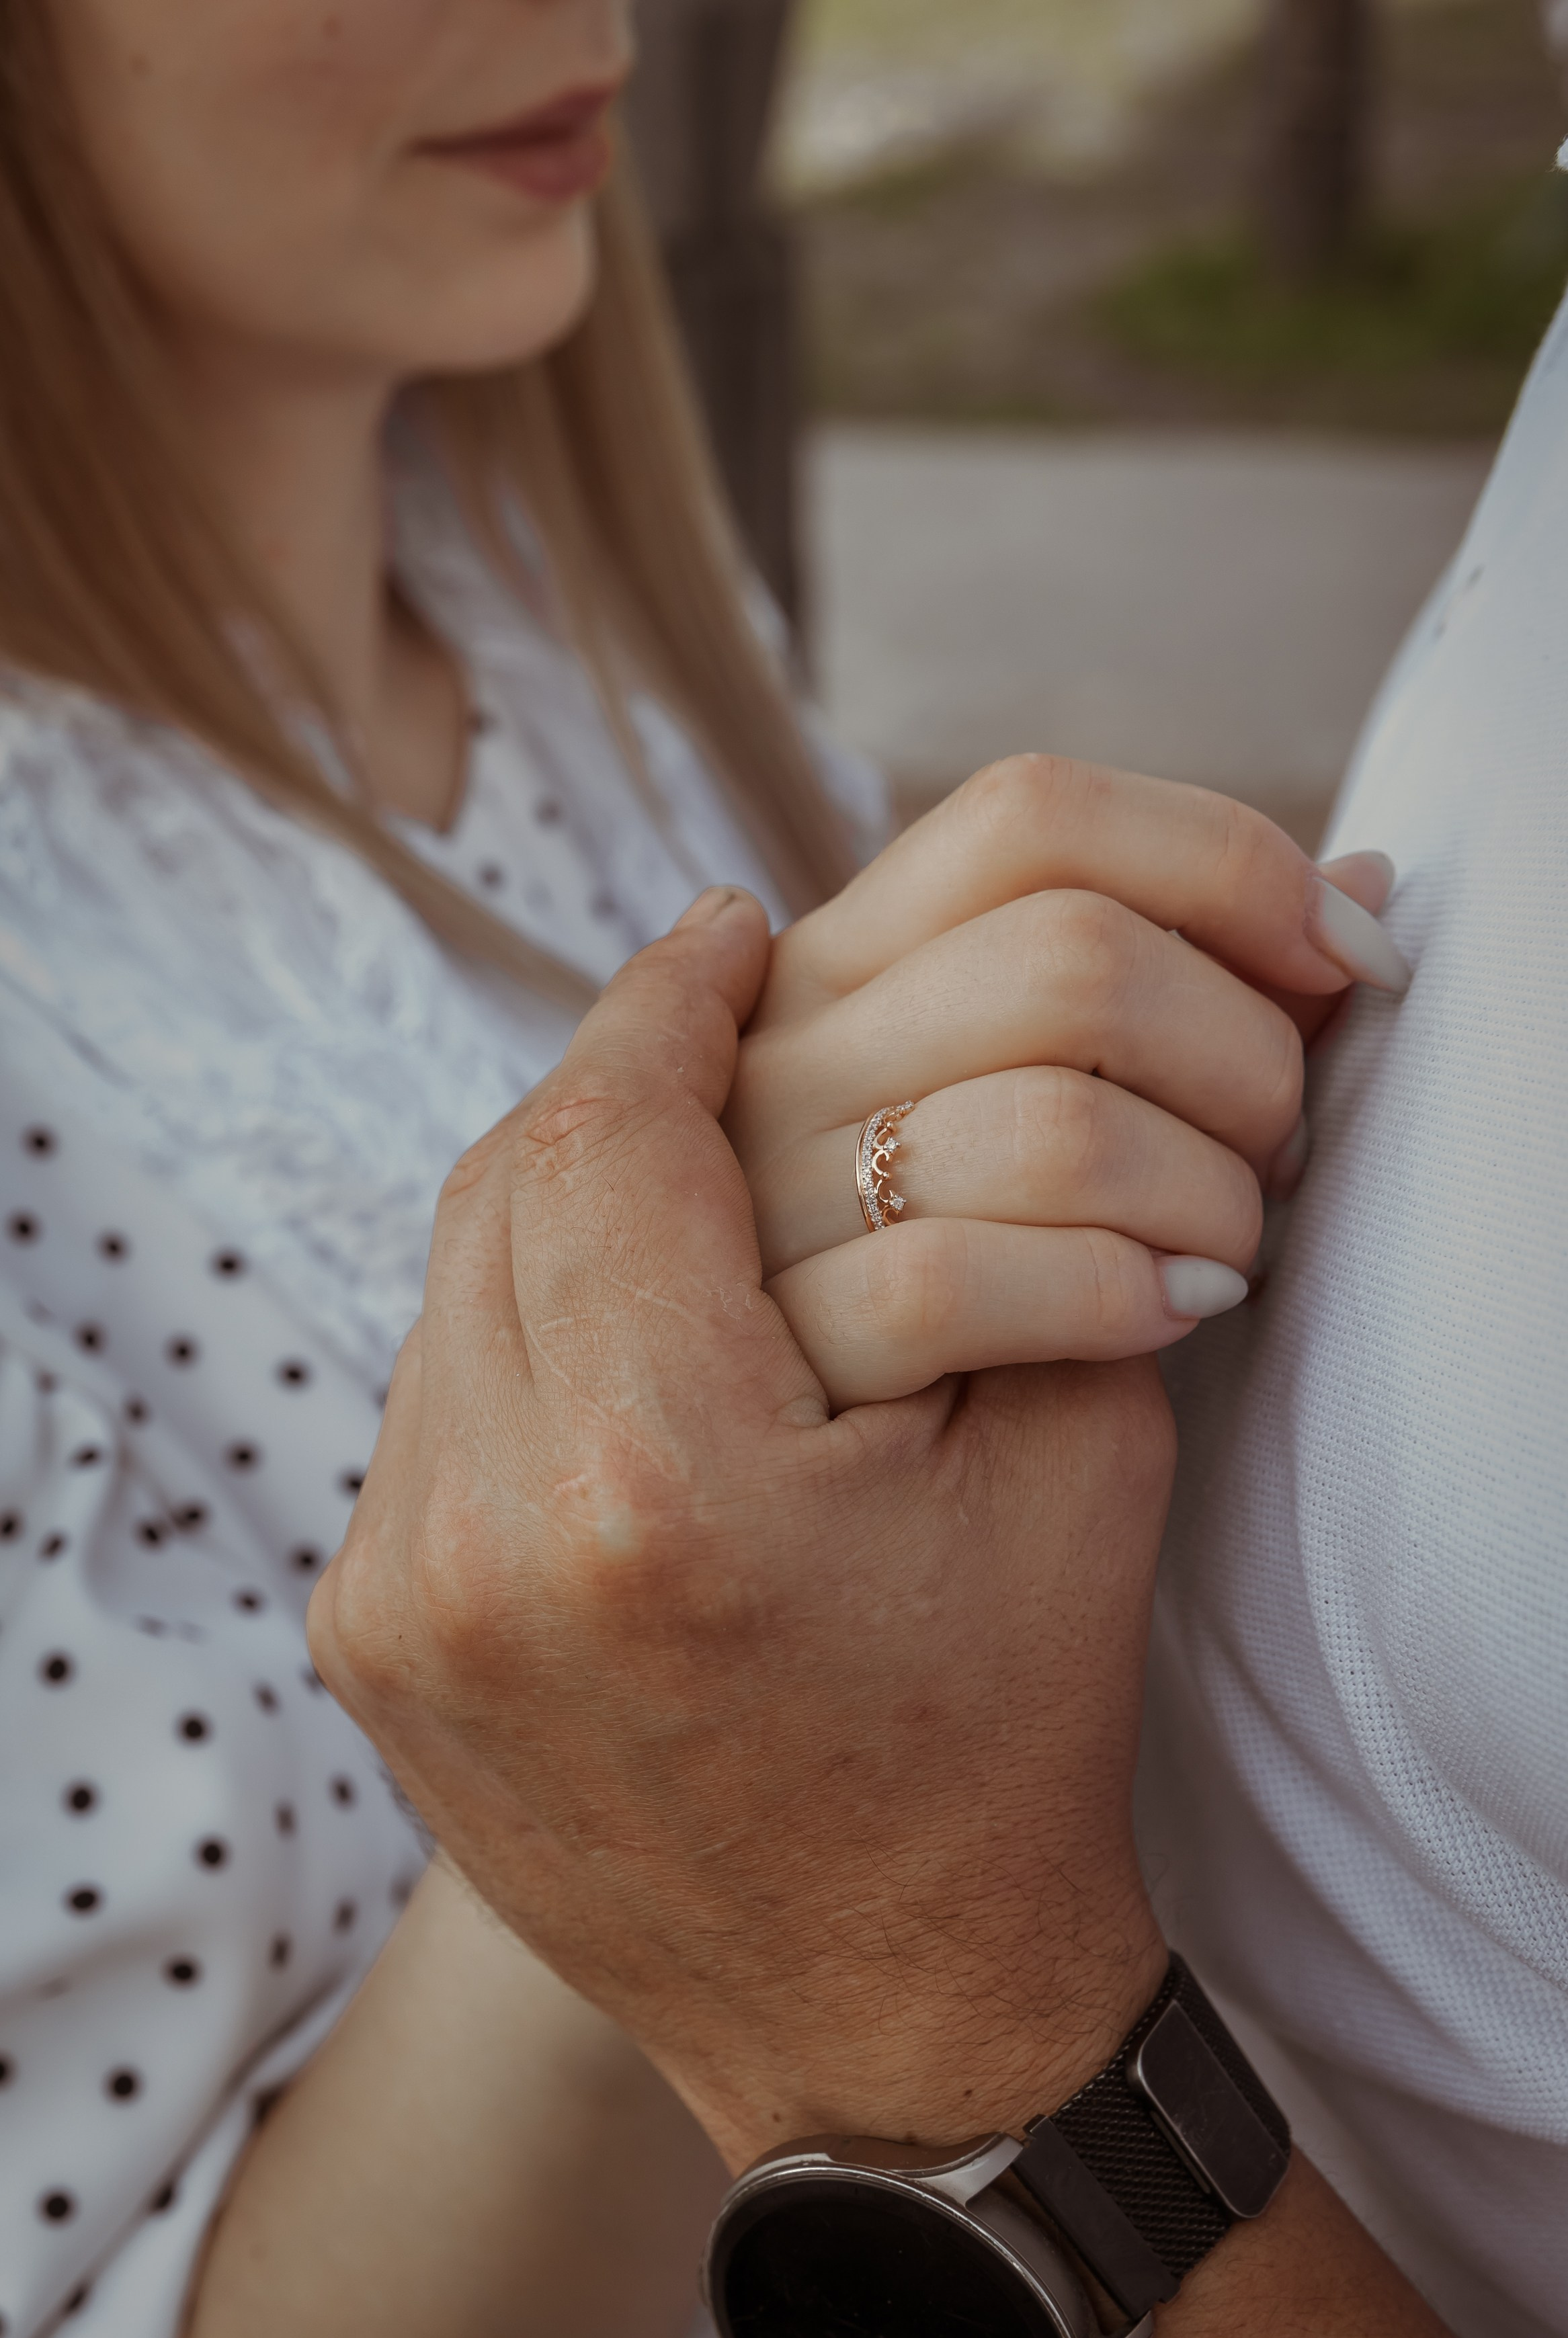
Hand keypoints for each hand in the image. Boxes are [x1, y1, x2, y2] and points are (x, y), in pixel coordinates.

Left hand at [308, 888, 1177, 2172]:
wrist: (885, 2015)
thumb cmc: (1007, 1742)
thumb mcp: (1067, 1459)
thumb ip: (989, 1223)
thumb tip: (896, 1059)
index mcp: (665, 1483)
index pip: (608, 1132)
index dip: (667, 1001)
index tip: (723, 930)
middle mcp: (483, 1536)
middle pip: (500, 1185)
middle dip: (605, 1077)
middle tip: (698, 1016)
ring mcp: (400, 1600)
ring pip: (445, 1282)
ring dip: (552, 1194)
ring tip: (659, 1155)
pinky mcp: (368, 1643)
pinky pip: (426, 1399)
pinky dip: (513, 1322)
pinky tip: (611, 1316)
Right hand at [726, 756, 1405, 1406]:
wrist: (814, 1515)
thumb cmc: (963, 1276)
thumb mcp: (1037, 1102)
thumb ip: (1186, 991)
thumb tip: (1363, 879)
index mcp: (838, 962)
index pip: (1034, 816)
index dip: (1227, 859)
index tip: (1354, 958)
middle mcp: (786, 1053)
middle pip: (1074, 956)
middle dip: (1247, 1053)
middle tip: (1278, 1150)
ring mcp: (768, 1197)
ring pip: (1052, 1123)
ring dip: (1207, 1193)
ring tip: (1226, 1255)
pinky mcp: (784, 1345)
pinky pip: (966, 1286)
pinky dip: (1119, 1294)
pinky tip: (1174, 1317)